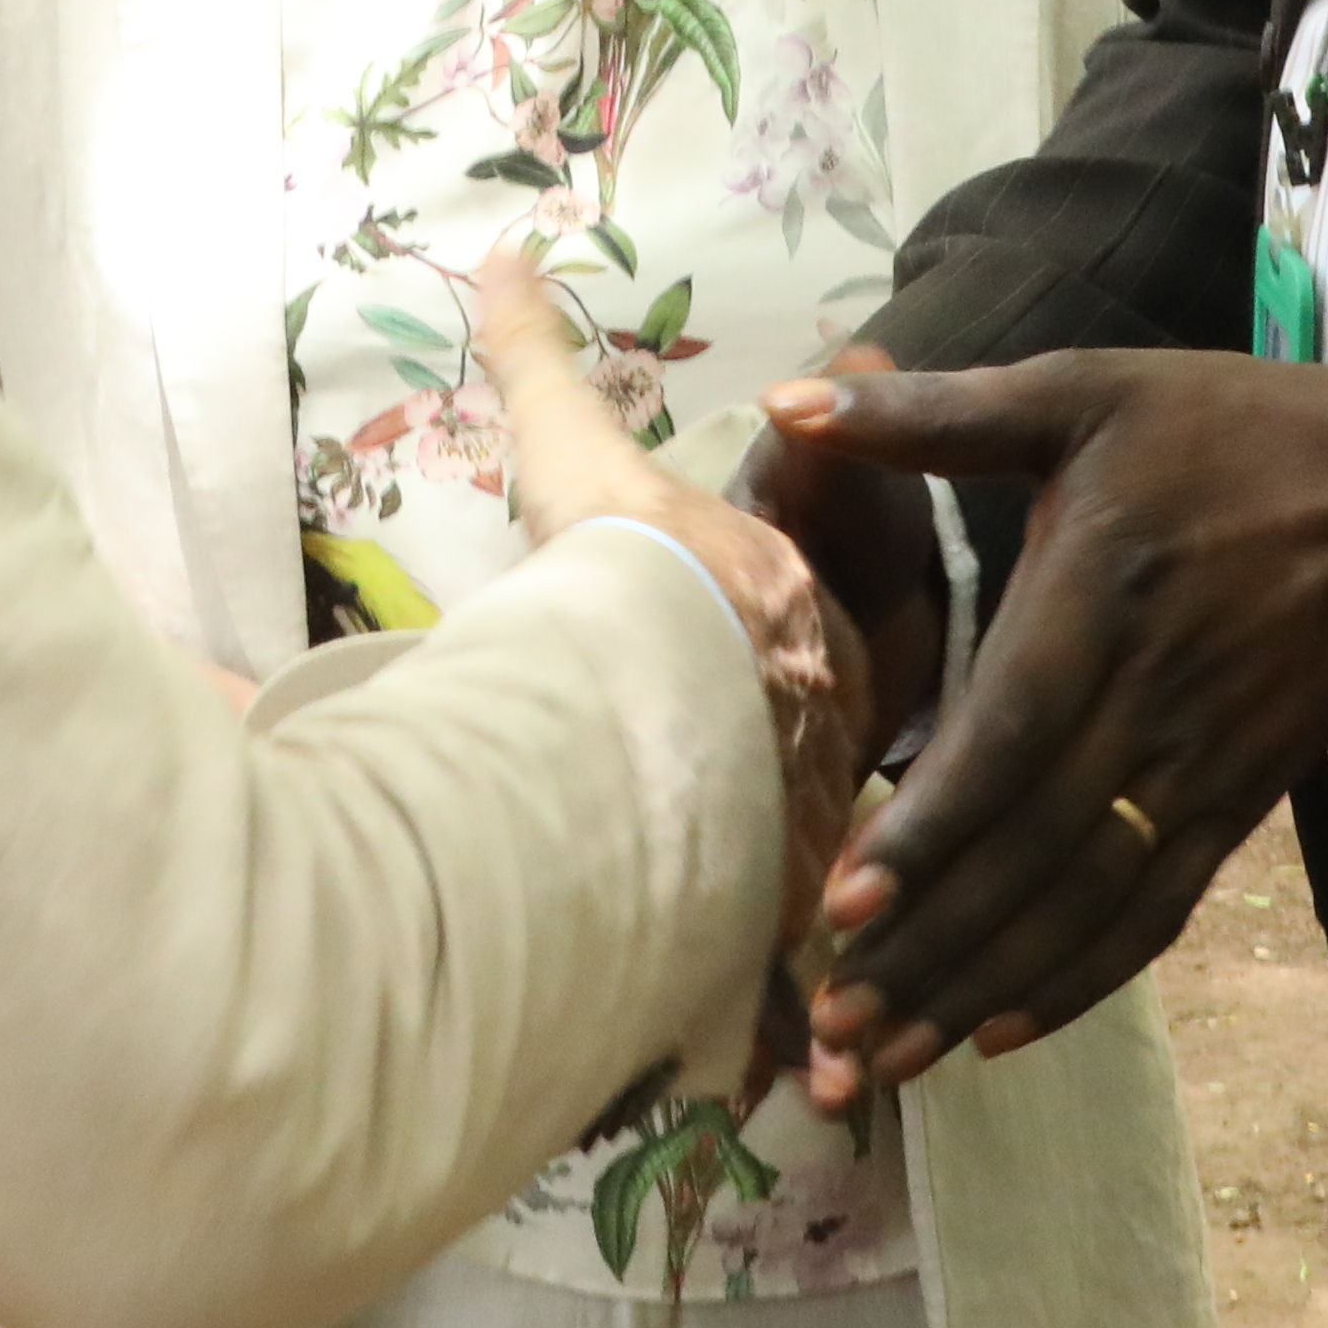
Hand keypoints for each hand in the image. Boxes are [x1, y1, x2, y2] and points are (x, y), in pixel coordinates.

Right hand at [465, 240, 873, 1060]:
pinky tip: (772, 1075)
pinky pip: (786, 974)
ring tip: (785, 1004)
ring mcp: (808, 821)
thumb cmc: (621, 556)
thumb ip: (536, 357)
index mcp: (793, 629)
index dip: (789, 691)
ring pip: (812, 888)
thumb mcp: (571, 450)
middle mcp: (822, 729)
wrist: (652, 657)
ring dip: (800, 944)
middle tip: (782, 876)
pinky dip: (779, 1027)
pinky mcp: (779, 908)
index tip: (760, 717)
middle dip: (809, 828)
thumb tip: (502, 251)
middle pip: (825, 781)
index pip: (811, 659)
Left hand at [757, 348, 1327, 1106]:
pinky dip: (1080, 981)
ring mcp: (1200, 770)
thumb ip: (933, 410)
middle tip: (826, 1027)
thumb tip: (788, 402)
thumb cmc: (1230, 431)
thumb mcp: (1084, 390)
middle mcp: (1149, 707)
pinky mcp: (1238, 807)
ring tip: (883, 1060)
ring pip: (1081, 904)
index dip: (929, 831)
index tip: (843, 902)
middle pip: (1029, 854)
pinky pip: (1154, 913)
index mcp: (1099, 602)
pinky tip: (1001, 1033)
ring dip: (982, 986)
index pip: (1008, 741)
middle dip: (926, 948)